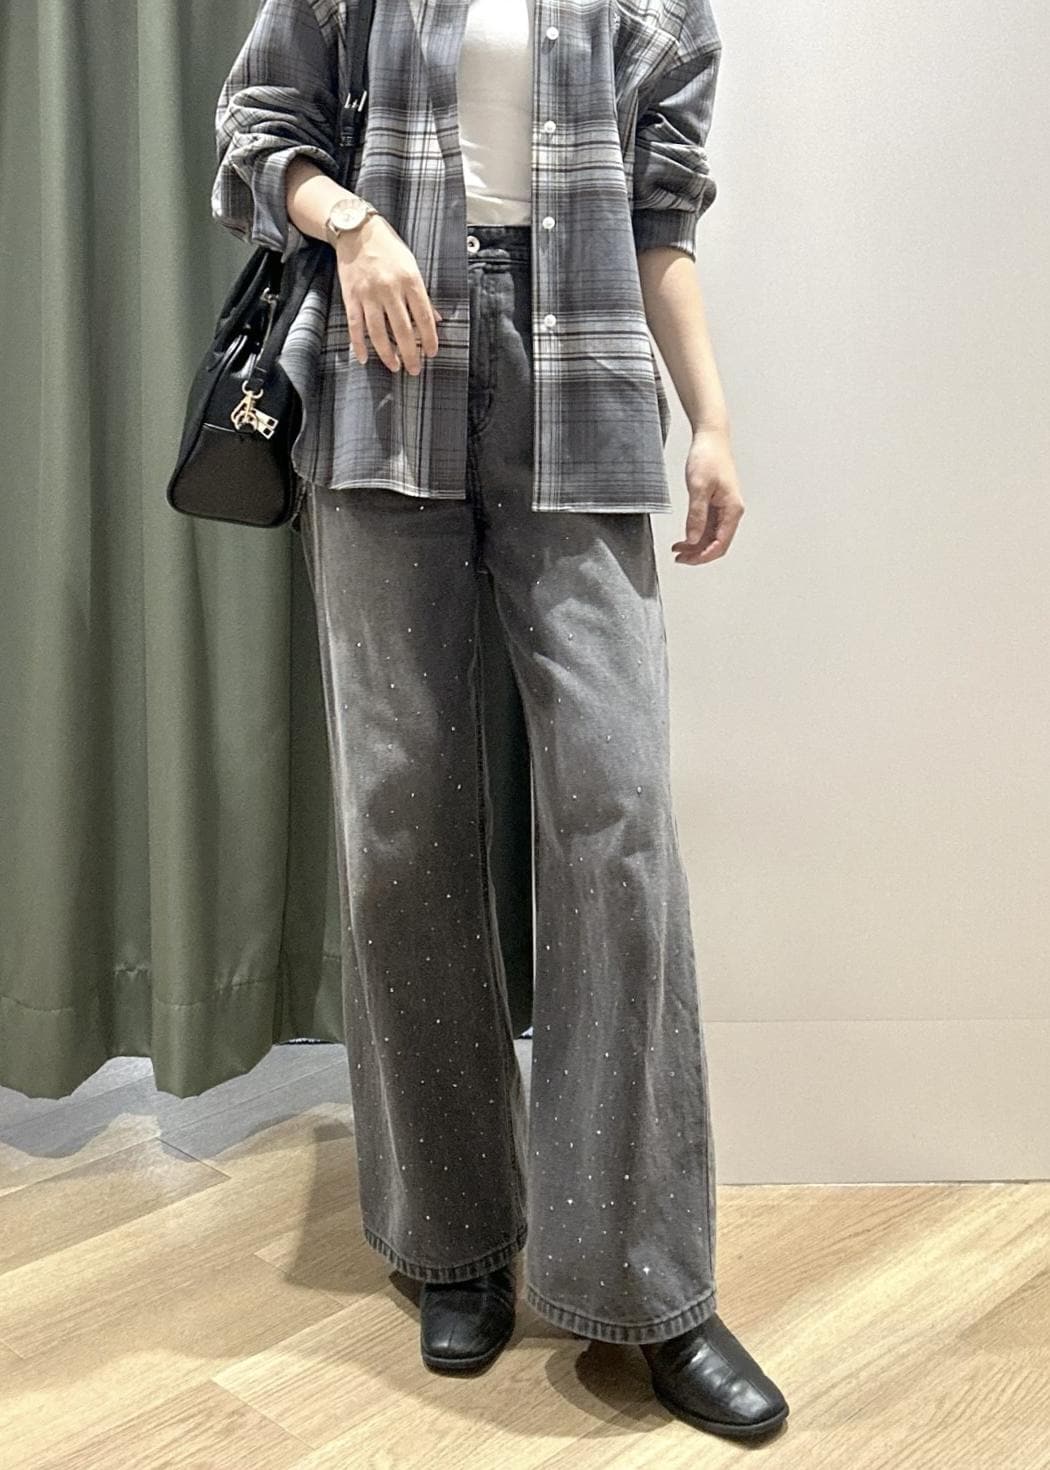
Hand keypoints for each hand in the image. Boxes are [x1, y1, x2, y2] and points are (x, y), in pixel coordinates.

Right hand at [335, 214, 442, 374]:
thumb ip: (422, 295)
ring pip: (378, 332)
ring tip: (395, 366)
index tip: (432, 353)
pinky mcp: (351, 296)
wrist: (357, 230)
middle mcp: (390, 289)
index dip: (429, 339)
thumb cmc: (389, 248)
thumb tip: (436, 320)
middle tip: (415, 370)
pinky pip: (355, 326)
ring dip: (387, 354)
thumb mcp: (412, 266)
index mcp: (410, 280)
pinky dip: (359, 344)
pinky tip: (364, 358)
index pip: (423, 317)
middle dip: (410, 353)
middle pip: (402, 329)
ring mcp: (369, 294)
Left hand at [671, 426, 744, 564]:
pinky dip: (696, 535)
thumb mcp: (698, 487)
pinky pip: (708, 527)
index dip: (704, 556)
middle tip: (679, 558)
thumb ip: (696, 516)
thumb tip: (692, 539)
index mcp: (732, 509)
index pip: (720, 543)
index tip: (687, 561)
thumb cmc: (708, 457)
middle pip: (717, 544)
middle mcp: (731, 511)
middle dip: (698, 554)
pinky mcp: (716, 504)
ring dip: (696, 546)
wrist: (710, 438)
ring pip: (712, 537)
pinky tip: (683, 538)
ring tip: (677, 551)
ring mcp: (724, 509)